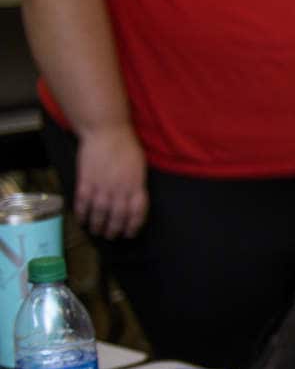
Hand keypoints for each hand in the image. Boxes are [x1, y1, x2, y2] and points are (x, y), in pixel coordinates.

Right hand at [73, 124, 147, 238]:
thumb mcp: (139, 168)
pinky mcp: (86, 181)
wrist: (106, 132)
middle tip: (111, 236)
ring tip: (96, 232)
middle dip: (114, 229)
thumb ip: (137, 185)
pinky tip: (81, 220)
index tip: (129, 233)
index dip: (133, 226)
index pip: (137, 213)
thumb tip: (133, 199)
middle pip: (117, 216)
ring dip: (97, 225)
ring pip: (100, 213)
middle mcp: (120, 190)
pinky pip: (83, 202)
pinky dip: (82, 213)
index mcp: (136, 186)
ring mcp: (102, 186)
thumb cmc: (126, 146)